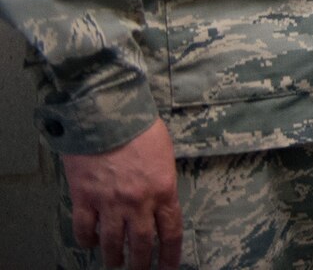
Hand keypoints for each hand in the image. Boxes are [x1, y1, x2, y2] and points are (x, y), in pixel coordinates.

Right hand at [60, 118, 182, 269]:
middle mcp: (138, 202)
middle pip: (140, 244)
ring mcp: (109, 203)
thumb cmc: (139, 128)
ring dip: (113, 257)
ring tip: (114, 263)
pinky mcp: (84, 198)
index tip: (168, 267)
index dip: (170, 255)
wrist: (107, 115)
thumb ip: (163, 180)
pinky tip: (90, 243)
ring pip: (111, 243)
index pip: (170, 232)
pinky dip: (87, 241)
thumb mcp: (165, 154)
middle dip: (140, 263)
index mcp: (163, 189)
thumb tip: (161, 199)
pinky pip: (84, 230)